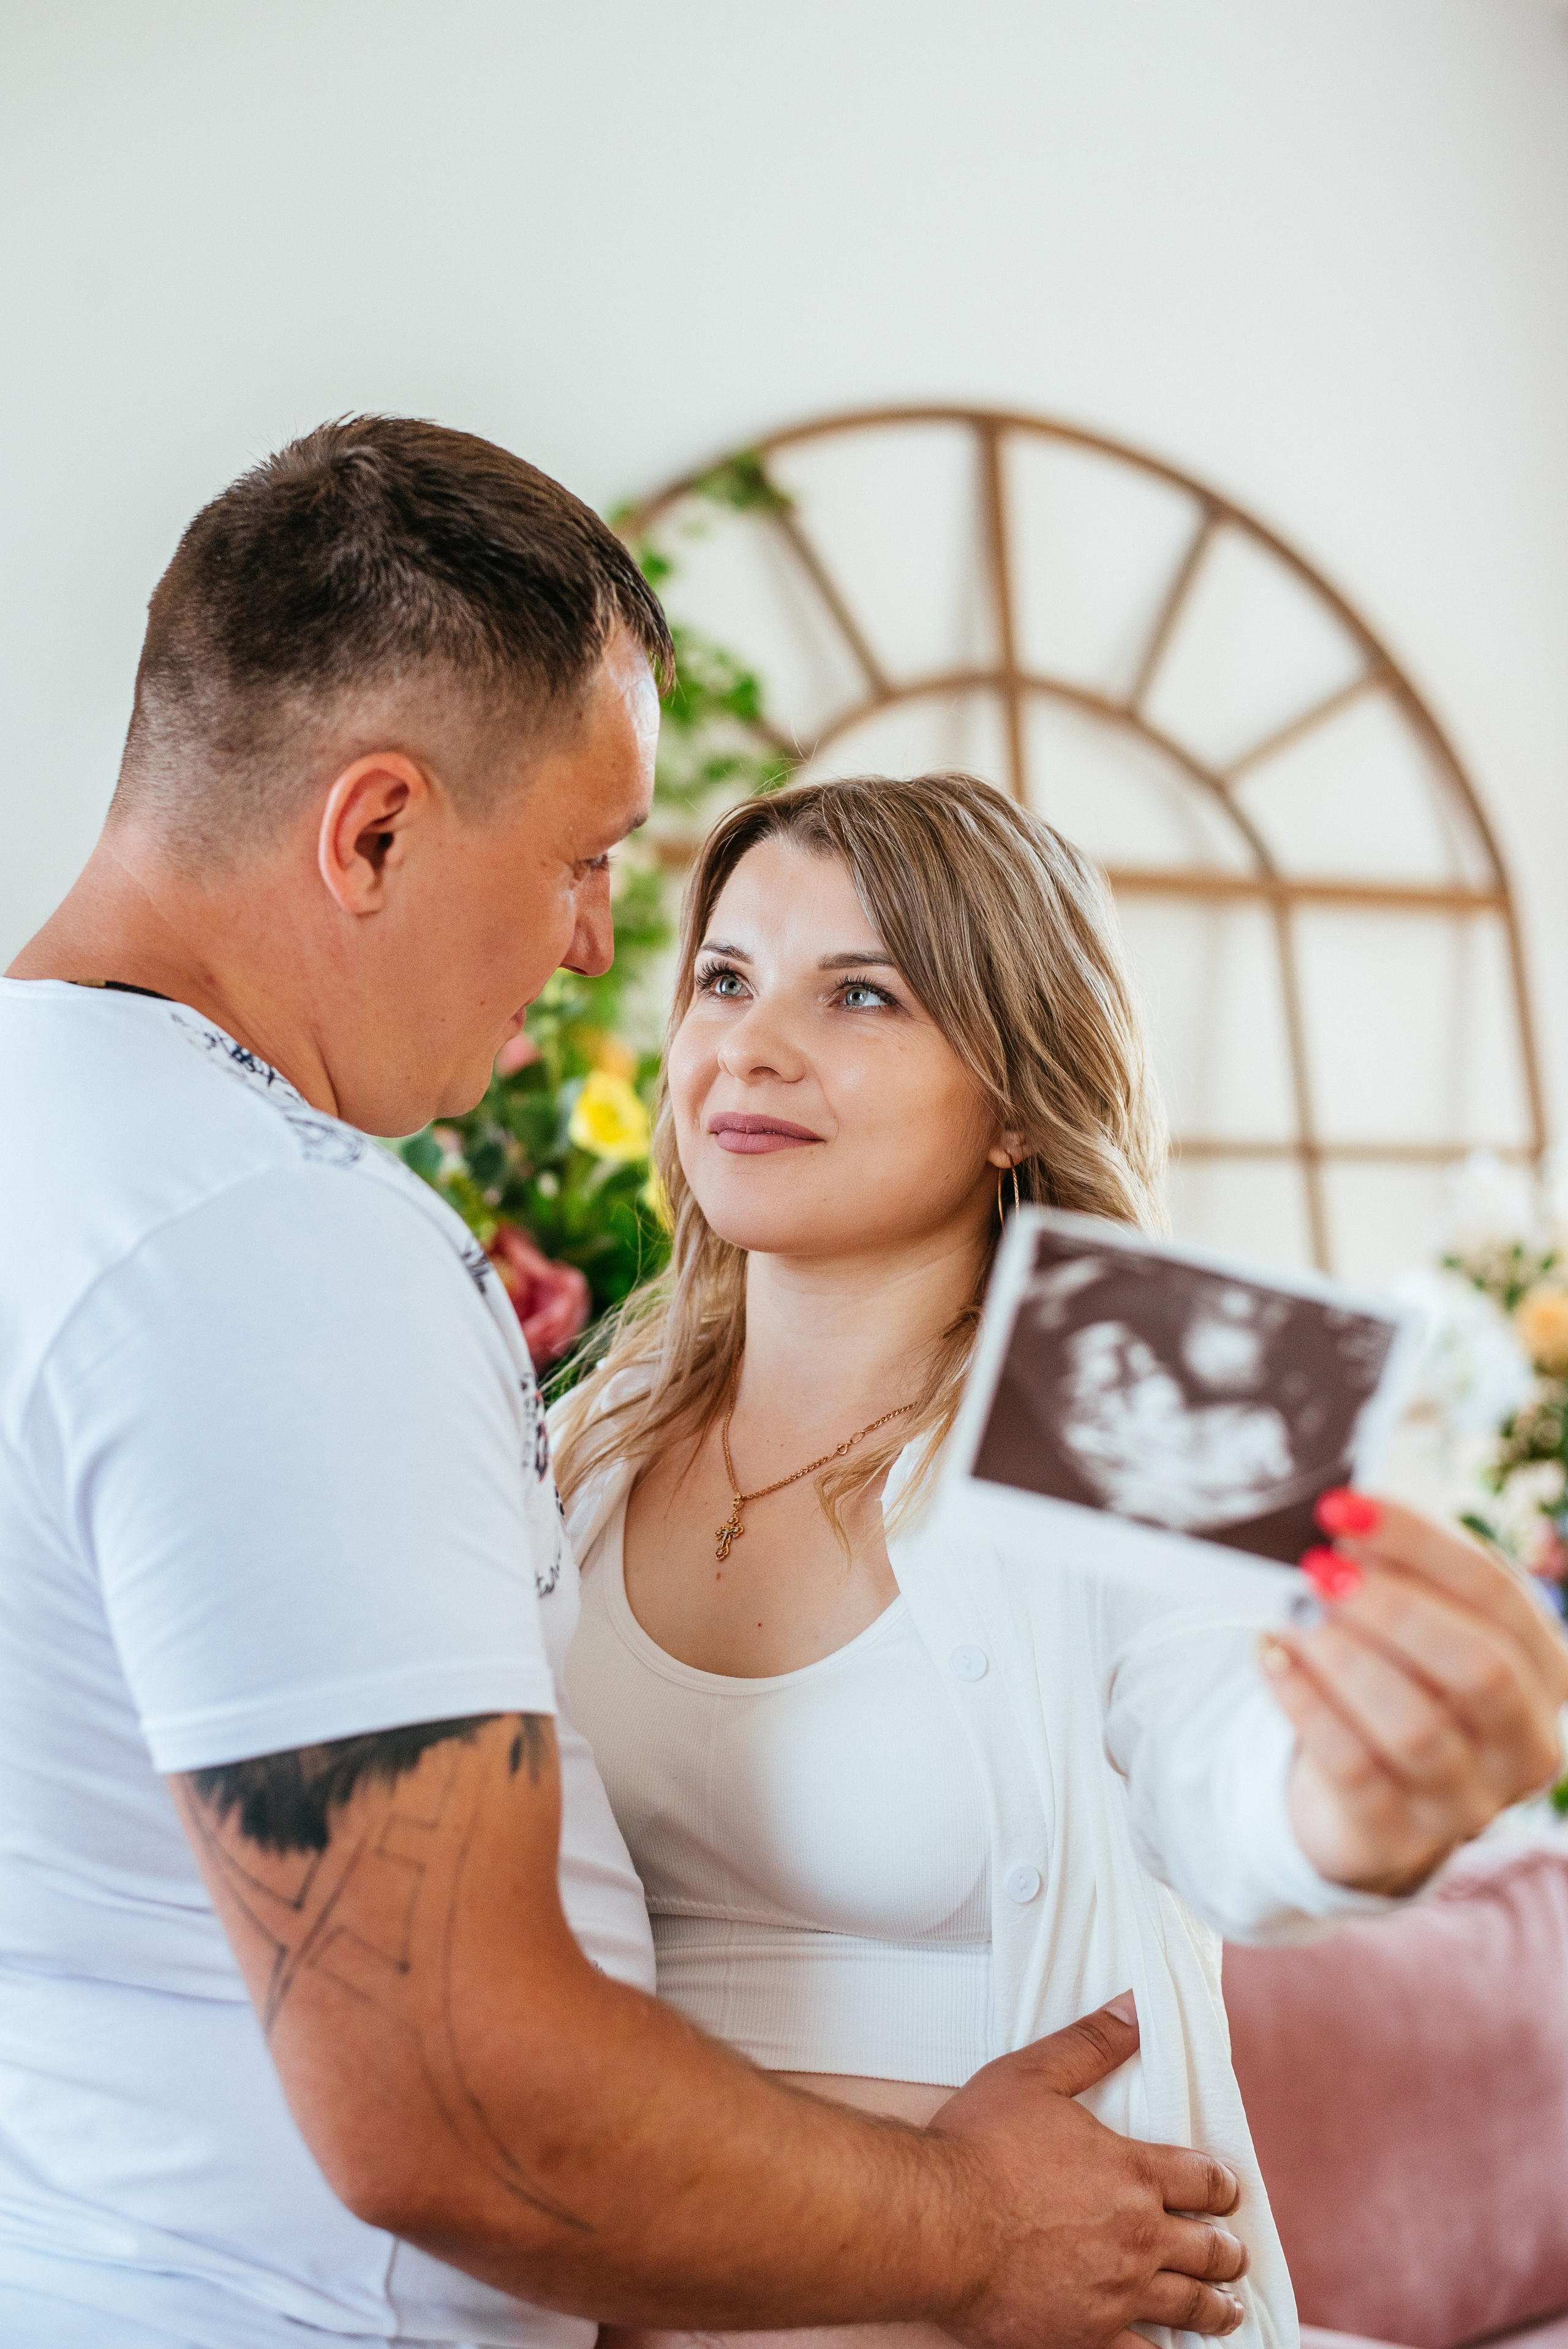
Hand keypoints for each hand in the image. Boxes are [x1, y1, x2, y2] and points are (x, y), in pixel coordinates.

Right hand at [931, 1996, 1247, 2348]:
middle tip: (1231, 2254)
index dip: (1221, 2186)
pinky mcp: (1087, 2338)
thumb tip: (1134, 2009)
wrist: (936, 2225)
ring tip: (1226, 2310)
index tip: (1224, 2192)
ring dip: (1216, 2307)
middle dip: (1226, 2251)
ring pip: (1191, 2306)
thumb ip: (1090, 2043)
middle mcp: (1138, 2236)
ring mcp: (1117, 2293)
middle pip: (1210, 2249)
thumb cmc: (976, 2149)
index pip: (1205, 2180)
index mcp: (1131, 2172)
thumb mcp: (1032, 2076)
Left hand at [1263, 1490, 1567, 1893]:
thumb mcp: (1417, 1629)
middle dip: (1394, 1608)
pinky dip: (1306, 1703)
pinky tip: (1272, 1656)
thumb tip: (1347, 1526)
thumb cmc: (1400, 1686)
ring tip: (1291, 1612)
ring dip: (1345, 1657)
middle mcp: (1524, 1742)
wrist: (1371, 1802)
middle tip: (1318, 1568)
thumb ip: (1399, 1576)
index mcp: (1545, 1670)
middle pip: (1478, 1667)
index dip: (1420, 1543)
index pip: (1498, 1594)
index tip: (1343, 1508)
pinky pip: (1353, 1767)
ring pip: (1416, 1726)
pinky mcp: (1398, 1837)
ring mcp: (1468, 1800)